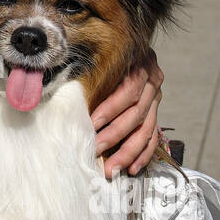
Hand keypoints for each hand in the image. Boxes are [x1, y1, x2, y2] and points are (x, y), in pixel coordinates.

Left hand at [89, 49, 163, 178]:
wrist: (134, 51)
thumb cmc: (110, 56)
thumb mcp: (104, 56)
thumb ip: (92, 69)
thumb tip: (63, 86)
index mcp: (141, 66)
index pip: (128, 91)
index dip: (111, 108)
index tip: (92, 124)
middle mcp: (153, 84)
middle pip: (136, 114)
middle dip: (115, 134)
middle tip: (96, 149)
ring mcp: (156, 101)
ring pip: (146, 130)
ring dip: (128, 152)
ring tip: (112, 168)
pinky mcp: (156, 114)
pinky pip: (153, 138)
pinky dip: (143, 155)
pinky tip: (132, 169)